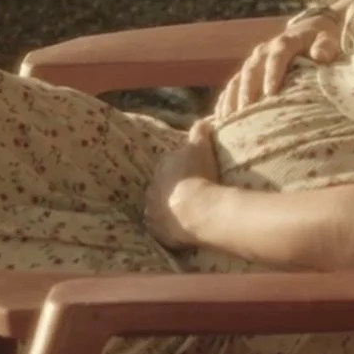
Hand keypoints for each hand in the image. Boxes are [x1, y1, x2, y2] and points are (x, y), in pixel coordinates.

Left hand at [143, 119, 219, 249]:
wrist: (197, 210)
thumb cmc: (199, 175)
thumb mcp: (200, 148)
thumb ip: (198, 133)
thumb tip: (201, 121)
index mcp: (161, 167)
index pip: (167, 165)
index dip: (178, 169)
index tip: (189, 173)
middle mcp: (152, 189)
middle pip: (160, 188)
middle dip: (169, 190)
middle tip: (187, 194)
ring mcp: (152, 211)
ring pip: (157, 208)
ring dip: (166, 210)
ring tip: (184, 213)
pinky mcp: (157, 232)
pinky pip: (160, 229)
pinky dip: (167, 229)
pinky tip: (179, 229)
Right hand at [213, 15, 340, 118]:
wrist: (308, 30)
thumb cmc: (320, 39)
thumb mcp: (327, 38)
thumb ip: (325, 47)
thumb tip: (321, 56)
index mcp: (284, 42)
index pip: (277, 57)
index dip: (272, 74)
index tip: (271, 94)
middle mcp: (264, 51)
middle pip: (252, 70)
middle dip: (247, 91)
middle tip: (246, 112)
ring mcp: (253, 62)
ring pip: (238, 79)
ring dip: (232, 99)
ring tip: (229, 120)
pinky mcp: (247, 72)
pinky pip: (232, 87)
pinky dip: (225, 102)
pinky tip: (220, 120)